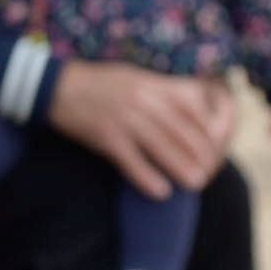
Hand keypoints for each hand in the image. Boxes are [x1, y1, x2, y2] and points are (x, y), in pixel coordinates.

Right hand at [47, 62, 235, 199]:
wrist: (57, 87)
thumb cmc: (100, 84)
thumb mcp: (137, 78)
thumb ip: (164, 91)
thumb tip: (196, 109)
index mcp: (153, 84)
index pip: (194, 107)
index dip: (208, 129)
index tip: (213, 147)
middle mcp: (143, 100)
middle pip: (182, 130)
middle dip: (200, 154)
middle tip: (209, 173)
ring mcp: (125, 118)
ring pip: (162, 147)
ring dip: (181, 167)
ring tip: (195, 184)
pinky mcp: (106, 137)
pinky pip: (132, 161)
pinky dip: (147, 178)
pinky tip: (160, 191)